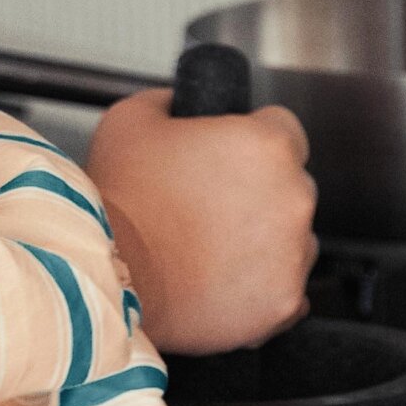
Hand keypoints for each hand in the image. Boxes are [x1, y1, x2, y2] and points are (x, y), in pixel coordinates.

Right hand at [85, 87, 318, 356]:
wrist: (112, 273)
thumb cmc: (122, 197)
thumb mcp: (131, 118)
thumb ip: (170, 102)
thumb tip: (179, 105)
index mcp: (265, 145)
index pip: (285, 128)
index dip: (254, 136)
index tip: (233, 153)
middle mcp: (292, 199)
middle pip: (291, 185)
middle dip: (260, 190)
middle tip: (212, 201)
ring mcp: (292, 255)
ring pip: (293, 239)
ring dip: (265, 239)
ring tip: (213, 244)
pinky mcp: (284, 304)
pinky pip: (288, 290)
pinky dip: (261, 286)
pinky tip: (222, 277)